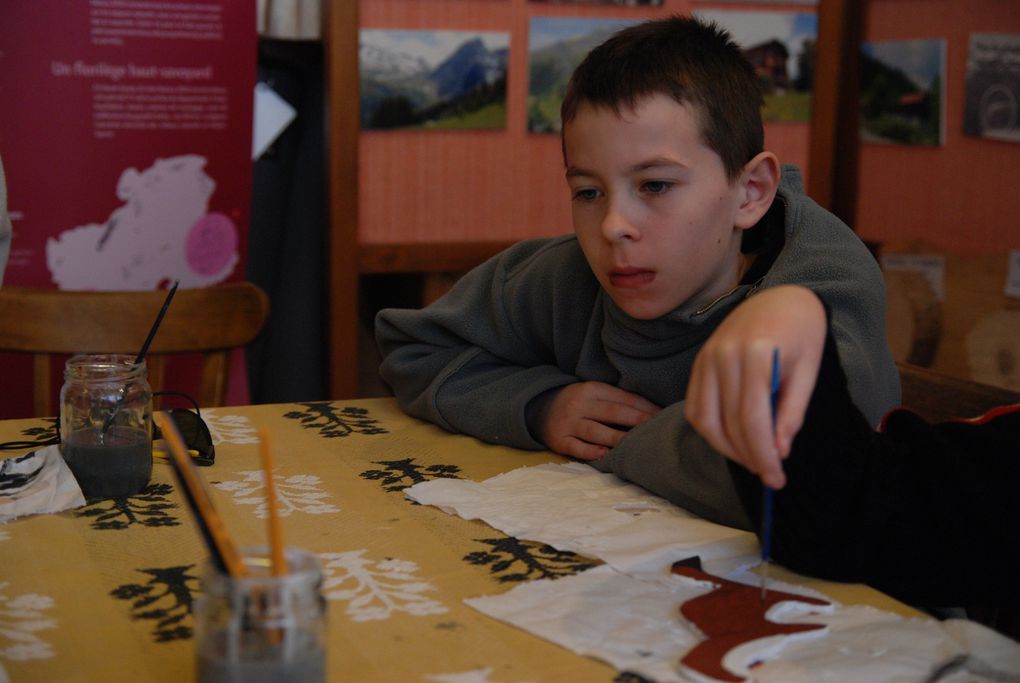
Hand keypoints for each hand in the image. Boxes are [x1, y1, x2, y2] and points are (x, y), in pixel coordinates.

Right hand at [532, 382, 660, 460]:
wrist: (539, 410)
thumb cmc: (578, 403)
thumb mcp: (594, 393)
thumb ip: (618, 400)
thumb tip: (653, 411)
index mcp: (591, 389)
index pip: (622, 398)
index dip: (644, 407)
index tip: (663, 416)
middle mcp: (579, 405)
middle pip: (612, 413)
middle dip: (637, 421)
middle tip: (657, 429)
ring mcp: (568, 423)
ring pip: (595, 431)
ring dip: (617, 438)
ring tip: (636, 445)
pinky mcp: (559, 440)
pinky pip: (576, 447)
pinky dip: (591, 451)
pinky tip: (606, 455)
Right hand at [684, 285, 825, 488]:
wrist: (781, 298)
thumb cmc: (802, 333)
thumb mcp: (809, 371)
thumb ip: (792, 412)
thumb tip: (779, 451)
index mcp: (756, 353)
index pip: (753, 419)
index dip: (764, 455)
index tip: (777, 478)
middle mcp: (723, 354)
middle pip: (728, 423)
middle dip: (749, 457)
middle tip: (769, 475)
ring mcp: (706, 357)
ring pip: (704, 419)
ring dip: (726, 448)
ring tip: (751, 459)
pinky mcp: (698, 362)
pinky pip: (694, 407)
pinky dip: (710, 430)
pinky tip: (732, 440)